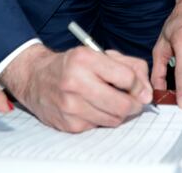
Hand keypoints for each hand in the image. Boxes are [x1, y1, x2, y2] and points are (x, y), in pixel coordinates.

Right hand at [0, 44, 151, 132]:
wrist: (35, 78)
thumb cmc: (72, 65)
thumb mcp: (100, 54)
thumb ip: (130, 66)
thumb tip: (146, 91)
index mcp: (85, 59)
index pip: (127, 78)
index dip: (138, 85)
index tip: (139, 88)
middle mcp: (75, 82)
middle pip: (123, 104)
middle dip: (134, 105)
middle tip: (133, 101)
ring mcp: (70, 105)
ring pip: (113, 119)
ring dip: (119, 113)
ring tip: (112, 102)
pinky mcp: (68, 124)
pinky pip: (98, 127)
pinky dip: (101, 119)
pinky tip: (93, 108)